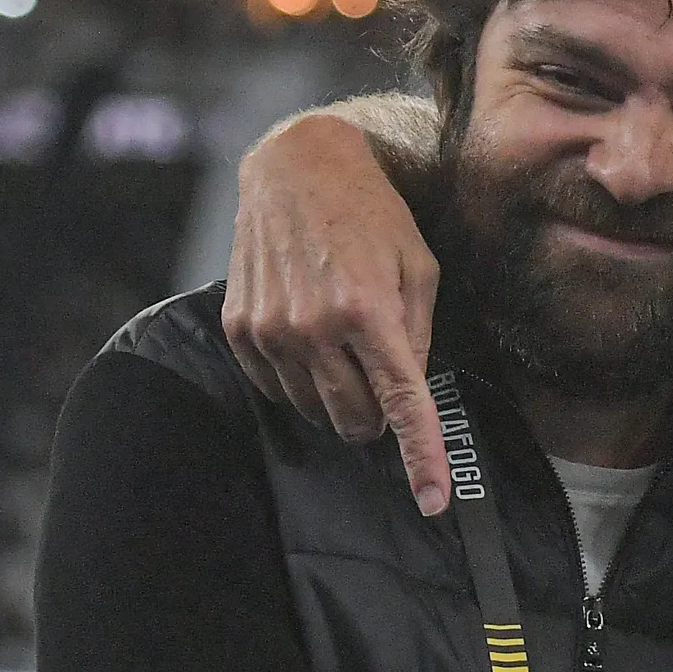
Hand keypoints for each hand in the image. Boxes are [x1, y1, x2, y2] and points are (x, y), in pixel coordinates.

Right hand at [220, 111, 451, 512]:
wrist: (297, 169)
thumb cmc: (373, 215)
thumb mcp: (419, 268)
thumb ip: (419, 337)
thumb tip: (408, 393)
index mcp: (369, 312)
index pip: (401, 405)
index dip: (421, 459)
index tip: (432, 502)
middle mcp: (314, 327)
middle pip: (354, 420)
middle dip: (377, 417)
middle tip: (383, 378)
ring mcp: (270, 330)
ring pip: (313, 411)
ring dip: (338, 397)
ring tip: (345, 345)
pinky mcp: (240, 328)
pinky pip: (275, 389)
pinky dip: (300, 381)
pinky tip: (311, 341)